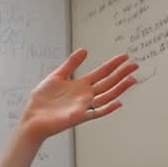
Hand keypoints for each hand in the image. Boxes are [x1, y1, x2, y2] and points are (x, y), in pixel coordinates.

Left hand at [18, 49, 137, 142]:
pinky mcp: (79, 116)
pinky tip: (118, 102)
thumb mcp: (57, 76)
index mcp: (81, 85)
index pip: (101, 72)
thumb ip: (71, 64)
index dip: (113, 64)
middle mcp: (85, 95)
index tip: (125, 57)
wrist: (33, 116)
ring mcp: (84, 106)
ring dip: (119, 88)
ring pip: (107, 96)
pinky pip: (97, 113)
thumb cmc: (42, 99)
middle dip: (121, 74)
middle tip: (135, 65)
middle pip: (108, 83)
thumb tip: (85, 50)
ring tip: (131, 79)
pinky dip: (108, 108)